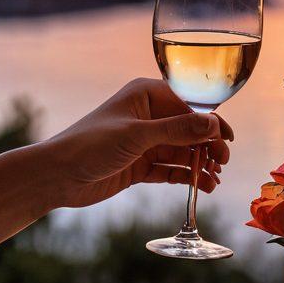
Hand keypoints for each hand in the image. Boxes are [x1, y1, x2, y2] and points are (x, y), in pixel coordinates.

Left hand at [37, 78, 232, 208]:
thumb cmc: (90, 145)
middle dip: (208, 147)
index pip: (190, 106)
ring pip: (183, 152)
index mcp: (147, 96)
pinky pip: (171, 169)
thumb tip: (214, 125)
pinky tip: (202, 186)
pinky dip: (187, 177)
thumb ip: (178, 131)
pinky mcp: (141, 165)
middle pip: (189, 130)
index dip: (211, 122)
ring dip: (200, 165)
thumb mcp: (137, 136)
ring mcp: (145, 142)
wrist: (55, 176)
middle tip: (222, 164)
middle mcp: (148, 116)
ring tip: (214, 180)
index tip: (228, 140)